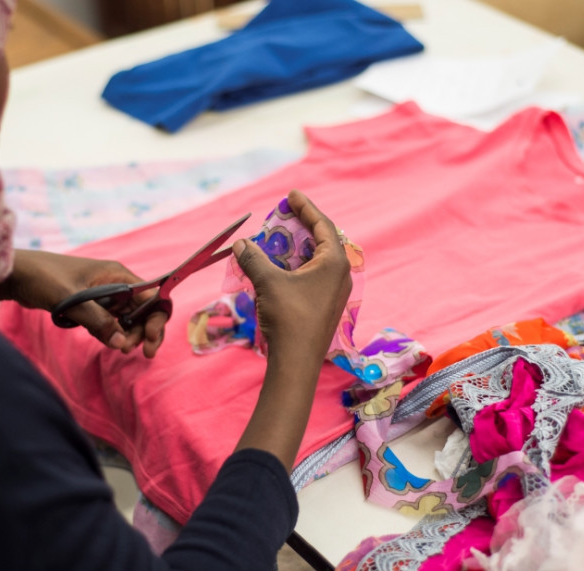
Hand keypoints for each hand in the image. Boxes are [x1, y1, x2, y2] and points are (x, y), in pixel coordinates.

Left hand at [0, 250, 167, 357]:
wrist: (16, 275)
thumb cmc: (43, 278)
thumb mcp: (71, 299)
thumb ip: (98, 321)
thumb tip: (121, 343)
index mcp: (118, 275)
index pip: (152, 297)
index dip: (157, 318)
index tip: (150, 339)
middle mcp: (117, 284)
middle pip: (145, 310)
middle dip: (145, 331)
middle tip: (134, 351)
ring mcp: (107, 295)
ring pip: (131, 318)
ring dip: (131, 335)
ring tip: (120, 349)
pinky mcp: (95, 306)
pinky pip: (114, 322)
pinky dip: (116, 334)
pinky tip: (110, 343)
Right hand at [232, 190, 351, 470]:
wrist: (297, 362)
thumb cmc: (288, 318)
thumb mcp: (268, 282)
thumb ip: (254, 258)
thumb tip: (242, 244)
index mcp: (334, 262)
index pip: (323, 225)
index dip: (306, 207)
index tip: (292, 195)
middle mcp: (341, 274)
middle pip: (324, 240)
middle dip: (304, 225)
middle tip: (286, 213)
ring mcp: (336, 292)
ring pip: (320, 259)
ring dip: (300, 247)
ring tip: (282, 238)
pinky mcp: (328, 306)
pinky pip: (316, 275)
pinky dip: (300, 265)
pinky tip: (284, 267)